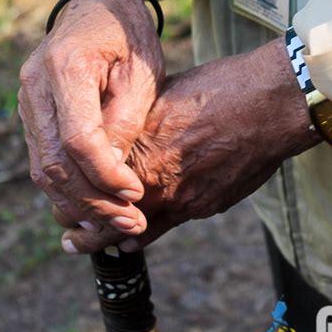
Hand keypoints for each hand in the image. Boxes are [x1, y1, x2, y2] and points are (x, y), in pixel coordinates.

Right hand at [18, 0, 163, 237]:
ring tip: (120, 222)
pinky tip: (99, 202)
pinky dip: (70, 186)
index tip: (136, 193)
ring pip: (44, 168)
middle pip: (54, 162)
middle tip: (131, 223)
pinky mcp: (33, 113)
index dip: (106, 174)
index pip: (78, 139)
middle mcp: (36, 86)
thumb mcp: (142, 71)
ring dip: (81, 202)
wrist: (97, 5)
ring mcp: (28, 100)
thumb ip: (126, 120)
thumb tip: (114, 175)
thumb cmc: (127, 34)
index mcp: (66, 67)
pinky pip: (45, 158)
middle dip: (94, 201)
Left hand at [60, 37, 316, 252]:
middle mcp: (153, 180)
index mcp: (136, 147)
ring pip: (134, 234)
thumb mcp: (163, 95)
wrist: (267, 105)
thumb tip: (118, 131)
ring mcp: (181, 199)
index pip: (88, 184)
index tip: (64, 199)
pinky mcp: (205, 207)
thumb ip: (136, 122)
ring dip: (113, 238)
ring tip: (99, 242)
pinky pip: (168, 226)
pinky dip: (148, 233)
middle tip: (72, 235)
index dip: (71, 195)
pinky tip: (138, 237)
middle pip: (103, 220)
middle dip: (84, 230)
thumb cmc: (217, 90)